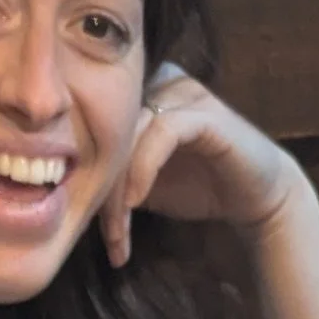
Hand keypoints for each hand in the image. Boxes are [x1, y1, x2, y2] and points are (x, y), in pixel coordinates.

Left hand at [101, 68, 305, 266]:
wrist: (256, 198)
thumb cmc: (198, 187)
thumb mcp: (141, 184)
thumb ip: (108, 178)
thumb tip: (62, 195)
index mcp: (139, 92)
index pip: (91, 126)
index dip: (83, 177)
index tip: (81, 224)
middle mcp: (158, 83)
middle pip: (104, 129)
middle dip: (99, 188)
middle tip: (104, 235)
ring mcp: (183, 93)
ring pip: (128, 133)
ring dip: (118, 188)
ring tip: (118, 230)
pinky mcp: (204, 113)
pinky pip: (161, 133)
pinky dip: (142, 169)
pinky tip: (137, 202)